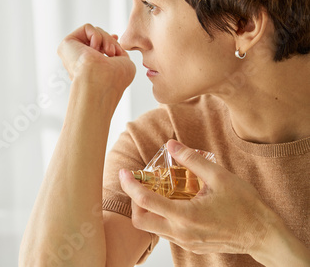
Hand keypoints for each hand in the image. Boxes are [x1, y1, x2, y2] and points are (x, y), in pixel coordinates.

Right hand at [57, 24, 135, 92]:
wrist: (100, 81)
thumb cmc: (113, 80)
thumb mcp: (124, 64)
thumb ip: (119, 52)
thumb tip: (114, 39)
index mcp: (90, 68)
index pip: (97, 48)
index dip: (108, 40)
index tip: (116, 38)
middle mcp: (80, 62)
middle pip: (97, 39)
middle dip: (110, 41)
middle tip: (113, 52)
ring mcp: (72, 54)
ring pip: (94, 33)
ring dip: (106, 39)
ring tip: (109, 52)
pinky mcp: (66, 44)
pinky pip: (87, 28)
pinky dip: (96, 35)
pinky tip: (94, 49)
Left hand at [119, 139, 281, 255]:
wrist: (263, 235)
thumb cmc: (245, 206)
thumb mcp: (219, 176)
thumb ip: (192, 160)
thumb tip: (171, 145)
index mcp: (185, 215)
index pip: (145, 201)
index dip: (130, 185)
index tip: (125, 173)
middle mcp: (181, 233)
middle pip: (140, 221)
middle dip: (134, 201)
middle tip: (139, 184)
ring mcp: (185, 242)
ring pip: (152, 228)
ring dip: (147, 210)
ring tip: (156, 190)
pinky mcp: (191, 246)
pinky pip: (166, 232)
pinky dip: (160, 217)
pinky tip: (172, 202)